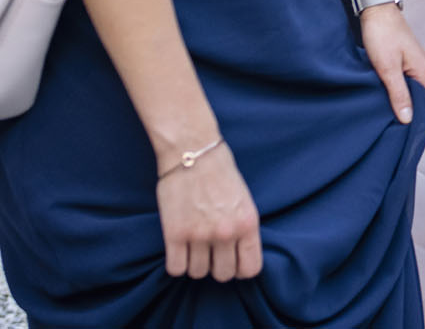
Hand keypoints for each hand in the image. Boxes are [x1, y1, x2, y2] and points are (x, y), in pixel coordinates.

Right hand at [157, 143, 260, 281]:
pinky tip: (178, 249)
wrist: (192, 150)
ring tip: (193, 246)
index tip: (232, 261)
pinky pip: (176, 269)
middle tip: (210, 252)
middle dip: (217, 266)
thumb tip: (238, 254)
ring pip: (198, 273)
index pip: (250, 268)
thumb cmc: (219, 170)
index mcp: (248, 223)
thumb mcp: (243, 199)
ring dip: (195, 264)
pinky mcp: (174, 234)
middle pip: (223, 274)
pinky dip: (176, 263)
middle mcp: (226, 232)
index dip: (240, 269)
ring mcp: (199, 235)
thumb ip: (242, 227)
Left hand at [359, 5, 424, 123]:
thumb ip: (399, 94)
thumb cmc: (382, 34)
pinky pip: (404, 85)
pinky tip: (384, 99)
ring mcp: (414, 66)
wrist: (375, 10)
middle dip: (409, 114)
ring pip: (411, 93)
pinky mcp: (403, 63)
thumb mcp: (388, 68)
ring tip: (386, 117)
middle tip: (392, 129)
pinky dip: (396, 93)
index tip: (403, 134)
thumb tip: (408, 118)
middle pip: (421, 100)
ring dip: (401, 103)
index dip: (417, 121)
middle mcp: (424, 70)